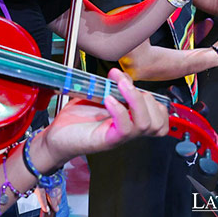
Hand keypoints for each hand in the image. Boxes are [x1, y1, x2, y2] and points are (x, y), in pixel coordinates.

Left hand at [32, 69, 168, 167]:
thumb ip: (113, 88)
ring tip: (121, 86)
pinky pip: (125, 129)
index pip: (160, 117)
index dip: (155, 101)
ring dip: (136, 100)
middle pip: (158, 122)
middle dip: (146, 97)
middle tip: (124, 82)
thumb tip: (121, 75)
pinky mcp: (107, 141)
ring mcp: (119, 137)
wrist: (56, 136)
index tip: (133, 84)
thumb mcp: (99, 97)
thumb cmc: (77, 119)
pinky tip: (109, 100)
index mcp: (131, 120)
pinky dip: (120, 111)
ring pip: (146, 125)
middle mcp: (129, 130)